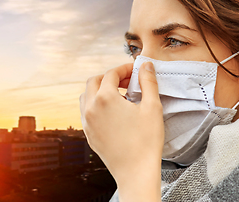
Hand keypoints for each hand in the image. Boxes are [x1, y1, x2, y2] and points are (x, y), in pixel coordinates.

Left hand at [80, 62, 163, 201]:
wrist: (136, 172)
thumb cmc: (146, 142)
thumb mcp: (152, 107)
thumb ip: (148, 82)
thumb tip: (145, 66)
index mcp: (105, 98)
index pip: (111, 74)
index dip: (124, 69)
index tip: (134, 70)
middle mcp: (91, 108)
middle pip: (94, 81)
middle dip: (110, 77)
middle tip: (127, 81)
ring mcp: (87, 122)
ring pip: (86, 96)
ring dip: (100, 90)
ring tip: (119, 95)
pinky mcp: (88, 134)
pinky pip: (86, 112)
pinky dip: (96, 105)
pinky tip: (113, 112)